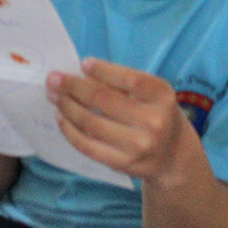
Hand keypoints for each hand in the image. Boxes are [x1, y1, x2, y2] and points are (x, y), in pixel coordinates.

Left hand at [47, 58, 195, 182]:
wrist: (174, 157)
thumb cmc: (157, 114)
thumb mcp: (151, 94)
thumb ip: (123, 83)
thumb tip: (78, 75)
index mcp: (162, 96)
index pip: (128, 79)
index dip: (102, 70)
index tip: (83, 64)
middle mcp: (153, 121)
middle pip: (103, 100)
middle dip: (72, 87)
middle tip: (53, 79)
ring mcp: (138, 145)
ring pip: (91, 122)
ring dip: (67, 106)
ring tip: (54, 96)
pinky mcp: (122, 163)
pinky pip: (88, 146)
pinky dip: (70, 130)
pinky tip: (61, 118)